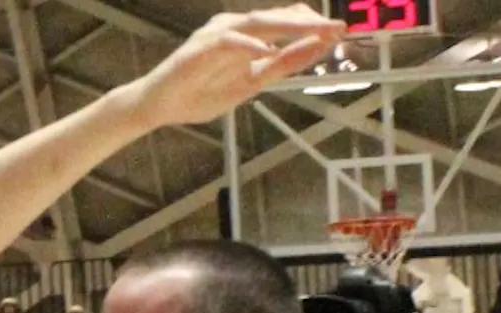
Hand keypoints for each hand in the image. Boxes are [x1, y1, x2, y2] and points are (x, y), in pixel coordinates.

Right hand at [131, 5, 342, 127]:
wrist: (159, 106)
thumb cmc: (200, 94)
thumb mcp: (251, 84)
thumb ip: (279, 67)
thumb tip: (313, 52)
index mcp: (247, 35)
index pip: (286, 24)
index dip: (313, 27)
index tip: (340, 34)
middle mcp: (234, 27)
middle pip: (278, 18)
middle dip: (310, 23)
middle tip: (338, 28)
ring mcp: (217, 34)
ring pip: (259, 23)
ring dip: (289, 26)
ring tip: (316, 31)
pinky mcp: (200, 48)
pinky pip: (230, 42)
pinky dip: (250, 45)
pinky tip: (269, 49)